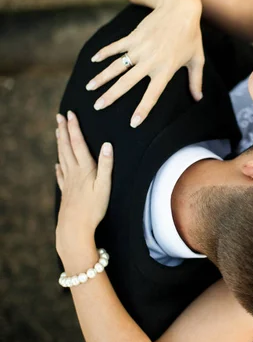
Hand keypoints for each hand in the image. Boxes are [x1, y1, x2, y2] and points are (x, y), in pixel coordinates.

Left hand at [55, 111, 113, 253]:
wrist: (74, 227)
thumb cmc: (93, 208)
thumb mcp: (104, 186)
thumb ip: (106, 165)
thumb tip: (107, 144)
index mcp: (84, 169)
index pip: (78, 143)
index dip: (74, 128)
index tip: (70, 114)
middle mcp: (73, 172)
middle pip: (66, 147)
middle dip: (63, 131)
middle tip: (59, 117)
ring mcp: (68, 182)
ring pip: (62, 158)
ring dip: (60, 143)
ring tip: (57, 132)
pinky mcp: (66, 192)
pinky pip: (60, 175)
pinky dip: (58, 166)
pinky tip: (56, 164)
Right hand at [87, 0, 204, 127]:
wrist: (179, 8)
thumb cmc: (191, 36)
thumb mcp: (197, 60)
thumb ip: (196, 81)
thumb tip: (198, 99)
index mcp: (166, 70)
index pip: (152, 95)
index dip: (143, 110)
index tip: (133, 123)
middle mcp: (150, 61)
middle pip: (127, 83)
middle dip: (111, 96)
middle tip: (97, 106)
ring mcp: (139, 48)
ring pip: (116, 66)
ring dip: (101, 77)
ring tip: (89, 88)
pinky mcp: (133, 36)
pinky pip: (116, 47)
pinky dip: (104, 53)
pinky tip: (93, 60)